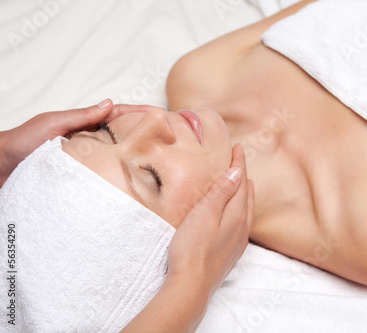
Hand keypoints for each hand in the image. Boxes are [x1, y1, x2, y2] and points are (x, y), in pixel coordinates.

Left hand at [0, 99, 155, 186]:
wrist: (2, 170)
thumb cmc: (22, 144)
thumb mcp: (52, 124)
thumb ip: (81, 116)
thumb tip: (110, 104)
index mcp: (85, 126)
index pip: (119, 116)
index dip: (141, 114)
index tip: (163, 115)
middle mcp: (90, 143)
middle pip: (125, 136)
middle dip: (148, 134)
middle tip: (172, 138)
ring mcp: (89, 162)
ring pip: (120, 156)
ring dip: (140, 156)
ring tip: (163, 159)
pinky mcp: (85, 179)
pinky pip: (109, 175)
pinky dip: (125, 175)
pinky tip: (138, 180)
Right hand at [121, 144, 253, 332]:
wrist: (191, 285)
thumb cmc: (193, 248)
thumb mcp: (205, 214)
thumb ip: (222, 193)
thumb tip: (238, 173)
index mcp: (237, 214)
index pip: (241, 182)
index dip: (239, 164)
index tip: (238, 148)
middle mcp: (242, 228)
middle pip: (247, 196)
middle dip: (244, 177)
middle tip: (240, 162)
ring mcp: (237, 242)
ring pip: (246, 211)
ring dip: (245, 194)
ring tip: (244, 184)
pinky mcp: (230, 254)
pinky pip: (242, 224)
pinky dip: (242, 211)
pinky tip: (237, 216)